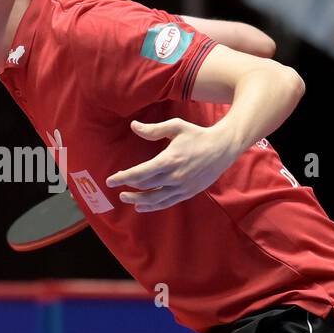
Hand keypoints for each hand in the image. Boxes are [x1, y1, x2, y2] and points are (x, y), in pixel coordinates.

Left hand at [105, 118, 237, 212]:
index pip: (140, 173)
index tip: (110, 180)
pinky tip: (142, 206)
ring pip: (155, 198)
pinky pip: (167, 202)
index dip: (123, 177)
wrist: (223, 147)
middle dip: (128, 187)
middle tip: (117, 186)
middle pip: (145, 186)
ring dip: (138, 200)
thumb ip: (153, 130)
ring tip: (126, 198)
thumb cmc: (197, 135)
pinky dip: (153, 206)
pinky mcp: (188, 192)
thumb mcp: (176, 127)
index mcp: (169, 159)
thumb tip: (133, 126)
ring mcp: (182, 186)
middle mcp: (175, 176)